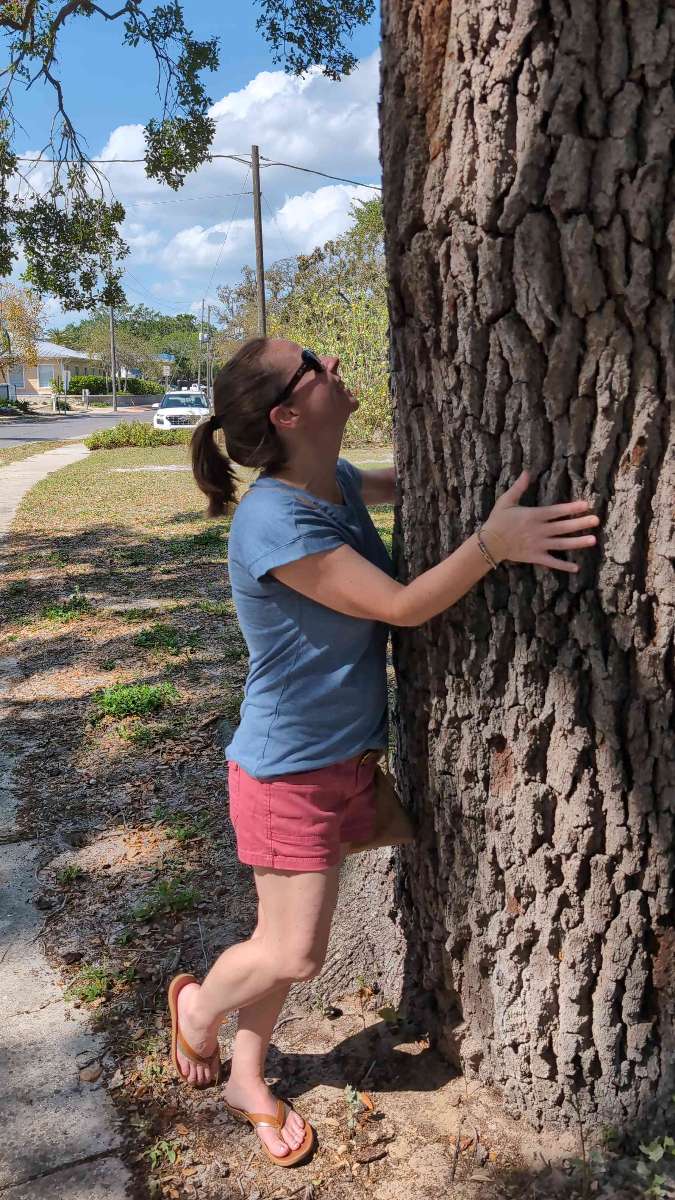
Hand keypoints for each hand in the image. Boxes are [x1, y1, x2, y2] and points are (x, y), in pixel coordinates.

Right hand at [481, 470, 599, 573]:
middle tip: (596, 520)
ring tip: (593, 540)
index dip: (571, 508)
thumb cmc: (497, 520)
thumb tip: (527, 472)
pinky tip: (576, 567)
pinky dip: (563, 566)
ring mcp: (538, 545)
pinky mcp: (535, 557)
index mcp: (533, 515)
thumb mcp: (506, 500)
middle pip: (563, 527)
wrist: (489, 543)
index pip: (556, 511)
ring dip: (577, 543)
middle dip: (580, 523)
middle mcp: (538, 530)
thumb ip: (518, 487)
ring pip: (561, 544)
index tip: (586, 505)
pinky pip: (551, 562)